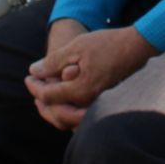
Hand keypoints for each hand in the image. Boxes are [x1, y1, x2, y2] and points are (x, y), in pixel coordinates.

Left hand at [26, 24, 155, 130]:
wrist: (136, 46)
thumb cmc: (107, 44)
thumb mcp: (76, 47)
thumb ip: (53, 62)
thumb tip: (33, 71)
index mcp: (80, 90)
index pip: (48, 96)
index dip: (34, 86)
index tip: (27, 77)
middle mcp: (89, 103)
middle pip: (56, 114)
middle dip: (41, 101)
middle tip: (34, 87)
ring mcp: (98, 105)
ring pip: (69, 119)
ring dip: (54, 108)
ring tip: (45, 95)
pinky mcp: (104, 104)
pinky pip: (81, 116)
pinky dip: (68, 110)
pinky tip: (64, 98)